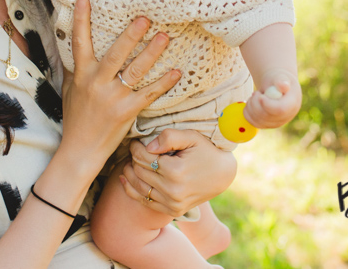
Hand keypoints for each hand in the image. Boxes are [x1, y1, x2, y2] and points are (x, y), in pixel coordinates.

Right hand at [58, 0, 180, 176]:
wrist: (80, 150)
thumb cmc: (76, 118)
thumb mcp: (71, 90)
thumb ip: (76, 68)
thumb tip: (76, 46)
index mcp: (82, 75)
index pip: (80, 42)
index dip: (81, 20)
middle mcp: (97, 83)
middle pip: (115, 54)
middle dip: (130, 35)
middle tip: (144, 18)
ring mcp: (113, 98)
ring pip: (135, 71)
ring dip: (151, 53)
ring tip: (165, 37)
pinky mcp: (127, 111)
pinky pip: (149, 93)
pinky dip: (164, 82)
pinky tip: (177, 72)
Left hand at [118, 129, 236, 217]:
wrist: (222, 175)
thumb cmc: (206, 151)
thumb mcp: (191, 137)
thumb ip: (169, 137)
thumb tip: (147, 146)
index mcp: (175, 170)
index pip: (143, 157)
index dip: (135, 147)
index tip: (135, 141)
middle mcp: (172, 190)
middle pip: (139, 171)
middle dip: (133, 158)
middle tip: (133, 149)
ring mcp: (172, 203)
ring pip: (139, 186)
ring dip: (130, 173)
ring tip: (129, 162)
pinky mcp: (172, 210)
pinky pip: (145, 201)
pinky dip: (132, 190)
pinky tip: (125, 179)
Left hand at [242, 69, 301, 128]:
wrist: (276, 86)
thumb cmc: (278, 79)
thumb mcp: (281, 76)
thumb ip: (281, 80)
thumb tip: (283, 85)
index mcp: (292, 104)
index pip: (280, 110)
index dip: (267, 104)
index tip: (259, 95)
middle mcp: (286, 117)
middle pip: (267, 117)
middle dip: (256, 103)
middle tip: (255, 92)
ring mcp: (276, 123)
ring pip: (258, 121)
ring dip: (251, 107)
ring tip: (254, 96)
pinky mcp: (266, 125)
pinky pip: (253, 122)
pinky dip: (247, 112)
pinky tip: (252, 103)